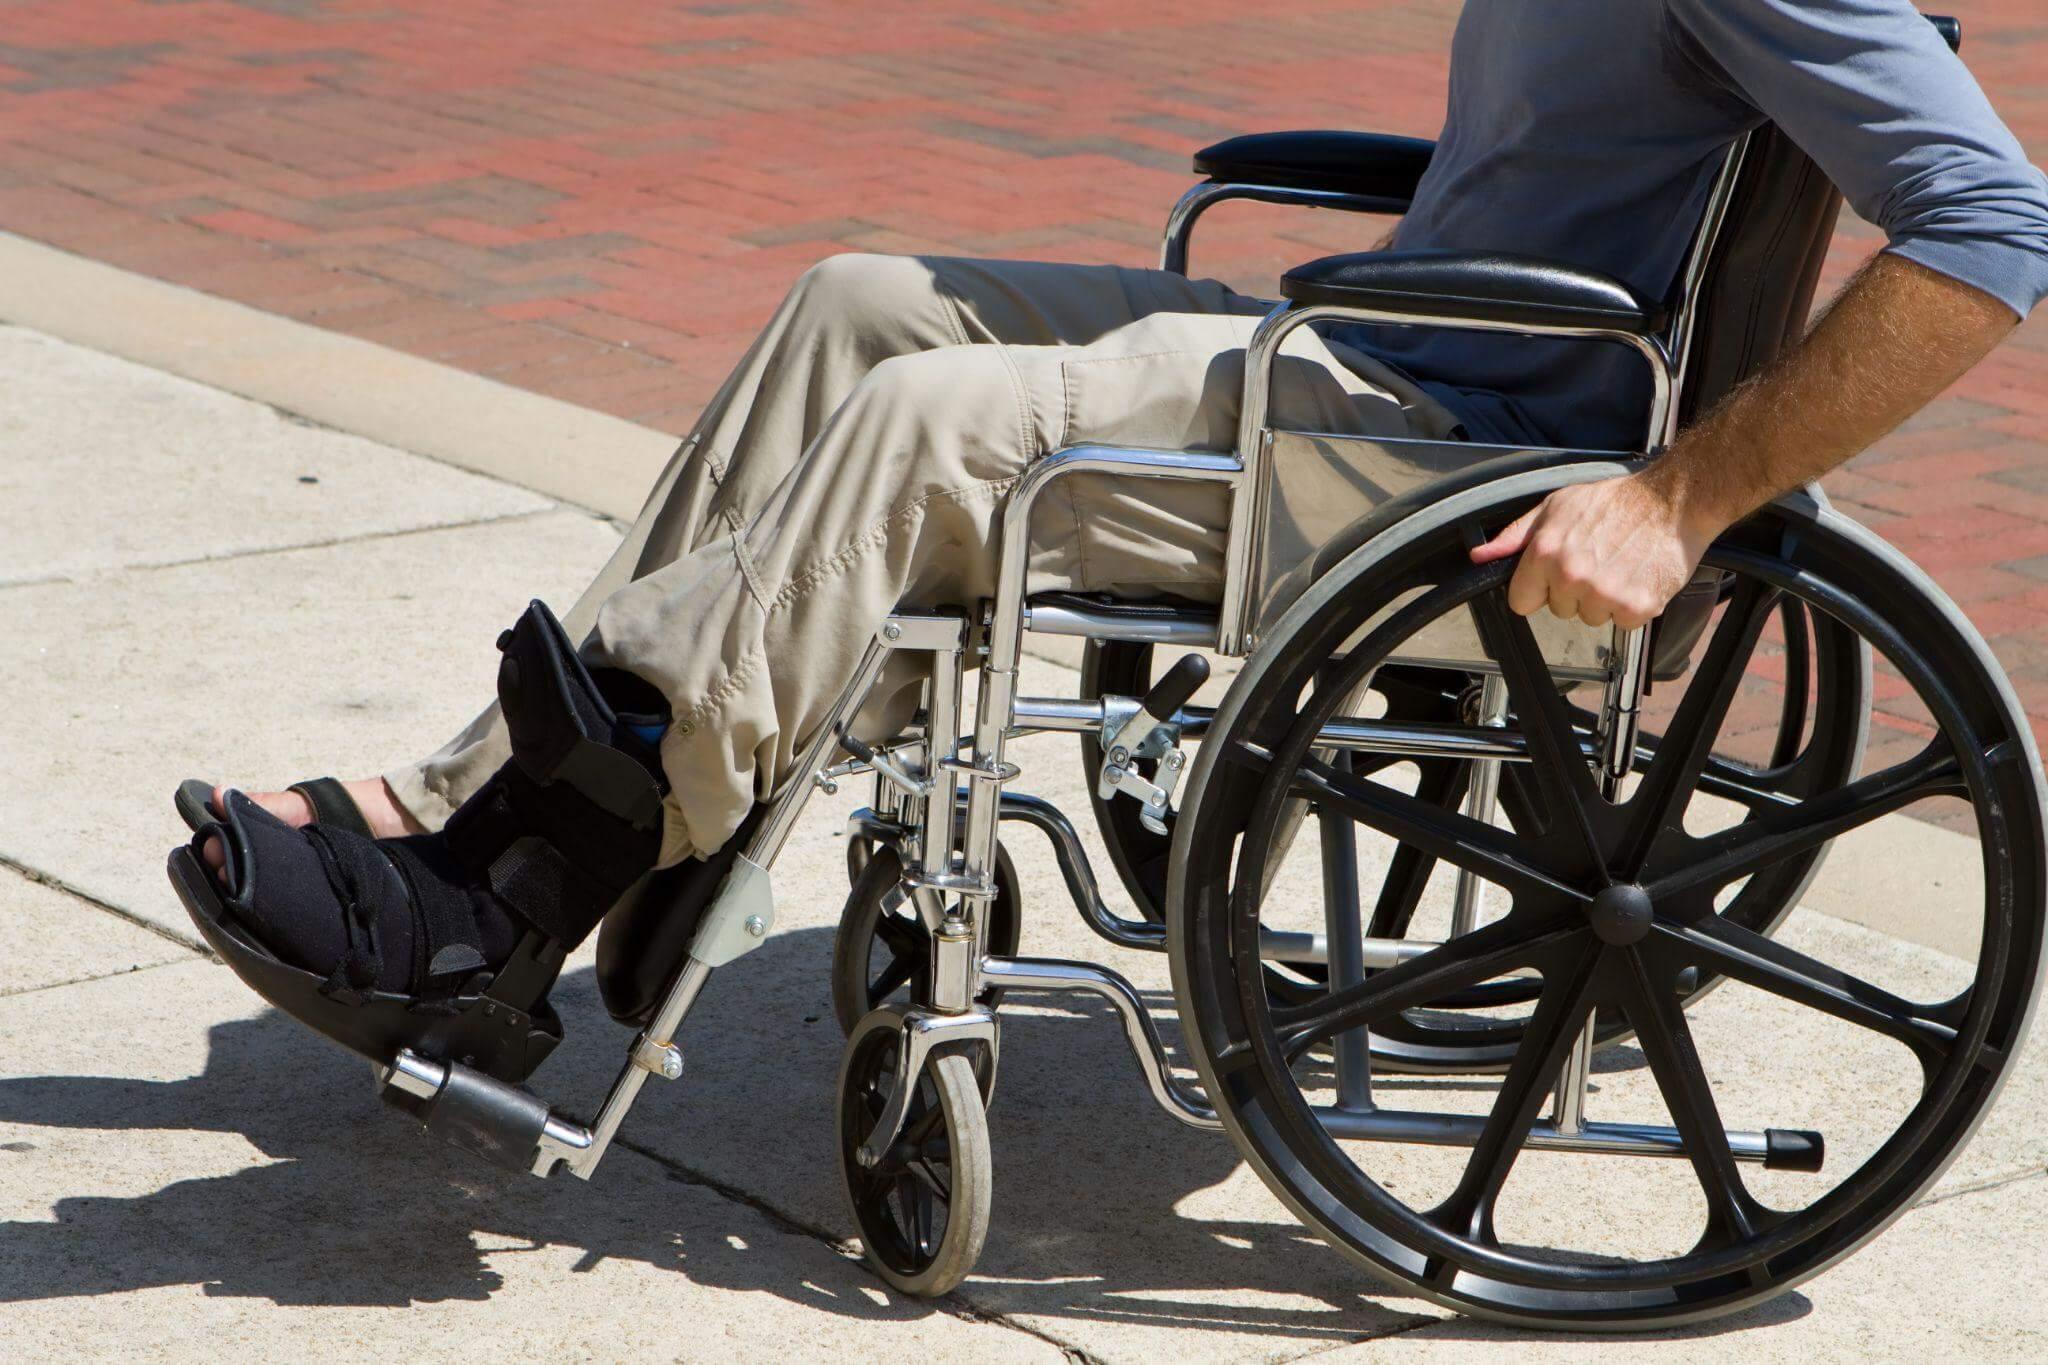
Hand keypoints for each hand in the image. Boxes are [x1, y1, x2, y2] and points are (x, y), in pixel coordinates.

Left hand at [1469, 471, 1721, 628]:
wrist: (1672, 502)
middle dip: (1574, 592)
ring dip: (1604, 600)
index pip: (1521, 601)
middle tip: (1597, 561)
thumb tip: (1481, 557)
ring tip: (1619, 566)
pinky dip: (1632, 606)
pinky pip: (1623, 623)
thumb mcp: (1556, 507)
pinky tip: (1637, 578)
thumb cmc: (1614, 502)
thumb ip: (1516, 536)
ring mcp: (1604, 594)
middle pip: (1559, 610)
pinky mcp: (1636, 606)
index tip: (1554, 578)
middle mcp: (1571, 576)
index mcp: (1545, 553)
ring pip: (1591, 618)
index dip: (1538, 590)